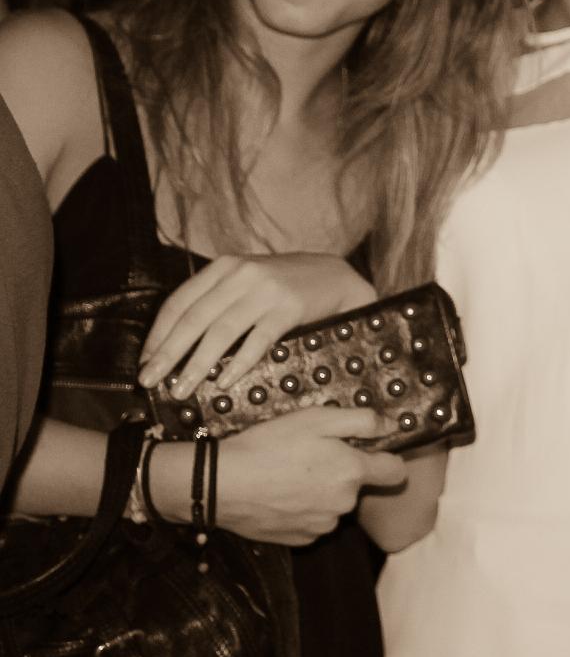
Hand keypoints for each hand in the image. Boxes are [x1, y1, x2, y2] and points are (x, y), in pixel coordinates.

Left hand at [138, 253, 377, 394]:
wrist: (337, 278)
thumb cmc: (286, 286)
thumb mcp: (247, 281)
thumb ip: (218, 299)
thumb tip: (178, 343)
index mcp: (225, 267)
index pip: (179, 302)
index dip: (159, 334)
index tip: (145, 361)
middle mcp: (241, 274)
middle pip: (194, 319)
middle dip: (168, 353)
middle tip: (151, 381)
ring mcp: (266, 291)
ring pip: (221, 332)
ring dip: (197, 364)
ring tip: (182, 389)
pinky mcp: (289, 308)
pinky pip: (257, 341)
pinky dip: (238, 363)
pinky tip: (225, 382)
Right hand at [210, 407, 405, 544]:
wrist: (220, 484)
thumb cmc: (269, 445)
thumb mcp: (317, 418)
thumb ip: (361, 421)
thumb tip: (390, 425)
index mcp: (352, 472)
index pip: (395, 472)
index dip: (386, 459)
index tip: (370, 451)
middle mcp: (344, 504)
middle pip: (357, 487)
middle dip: (342, 472)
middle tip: (310, 456)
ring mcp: (322, 525)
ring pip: (334, 505)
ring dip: (321, 492)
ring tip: (289, 476)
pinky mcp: (299, 540)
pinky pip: (313, 522)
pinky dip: (303, 510)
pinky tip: (280, 495)